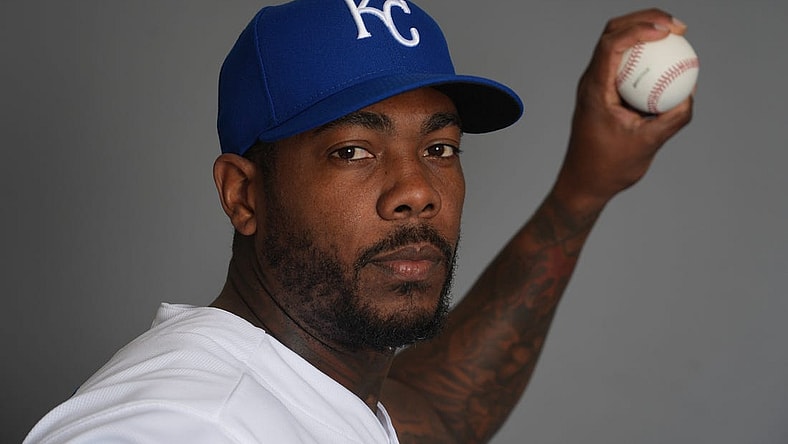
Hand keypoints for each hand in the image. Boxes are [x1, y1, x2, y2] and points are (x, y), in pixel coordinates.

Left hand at [553, 9, 693, 214]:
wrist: (585, 182)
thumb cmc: (609, 167)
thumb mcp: (647, 144)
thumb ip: (671, 120)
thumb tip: (689, 94)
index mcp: (594, 89)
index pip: (612, 45)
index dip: (639, 28)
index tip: (668, 32)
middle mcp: (591, 81)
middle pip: (613, 32)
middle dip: (645, 19)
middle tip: (678, 26)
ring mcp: (595, 84)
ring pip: (616, 43)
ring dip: (643, 31)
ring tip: (675, 33)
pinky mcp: (603, 91)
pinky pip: (624, 63)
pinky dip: (643, 54)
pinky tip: (668, 60)